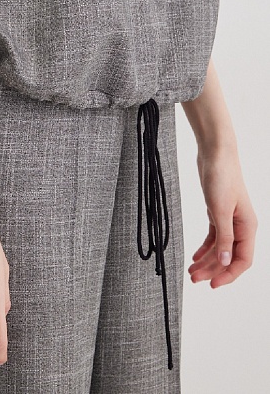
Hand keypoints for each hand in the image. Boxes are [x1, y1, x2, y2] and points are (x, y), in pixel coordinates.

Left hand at [188, 144, 257, 287]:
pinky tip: (195, 257)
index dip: (229, 275)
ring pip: (220, 248)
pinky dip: (205, 248)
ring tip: (191, 272)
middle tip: (194, 279)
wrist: (215, 155)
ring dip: (207, 261)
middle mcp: (241, 226)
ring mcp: (229, 220)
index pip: (242, 260)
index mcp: (247, 227)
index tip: (213, 284)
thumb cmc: (222, 178)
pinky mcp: (218, 213)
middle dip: (213, 270)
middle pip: (229, 257)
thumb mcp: (220, 210)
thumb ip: (224, 237)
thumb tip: (226, 261)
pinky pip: (214, 237)